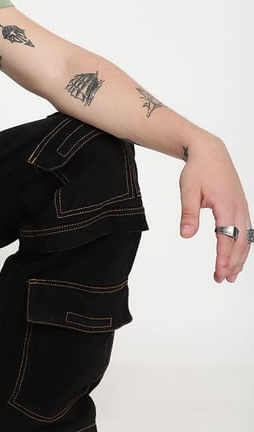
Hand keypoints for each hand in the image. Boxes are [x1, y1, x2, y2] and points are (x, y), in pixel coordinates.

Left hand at [179, 135, 250, 282]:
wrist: (210, 152)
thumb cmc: (198, 170)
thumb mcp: (188, 190)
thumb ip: (188, 213)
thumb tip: (185, 235)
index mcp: (225, 204)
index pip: (227, 237)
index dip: (223, 257)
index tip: (219, 272)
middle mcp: (239, 208)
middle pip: (241, 242)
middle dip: (232, 263)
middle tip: (221, 279)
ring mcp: (243, 207)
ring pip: (246, 238)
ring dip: (240, 258)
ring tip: (230, 275)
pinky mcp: (241, 206)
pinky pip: (246, 231)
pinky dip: (242, 246)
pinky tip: (236, 256)